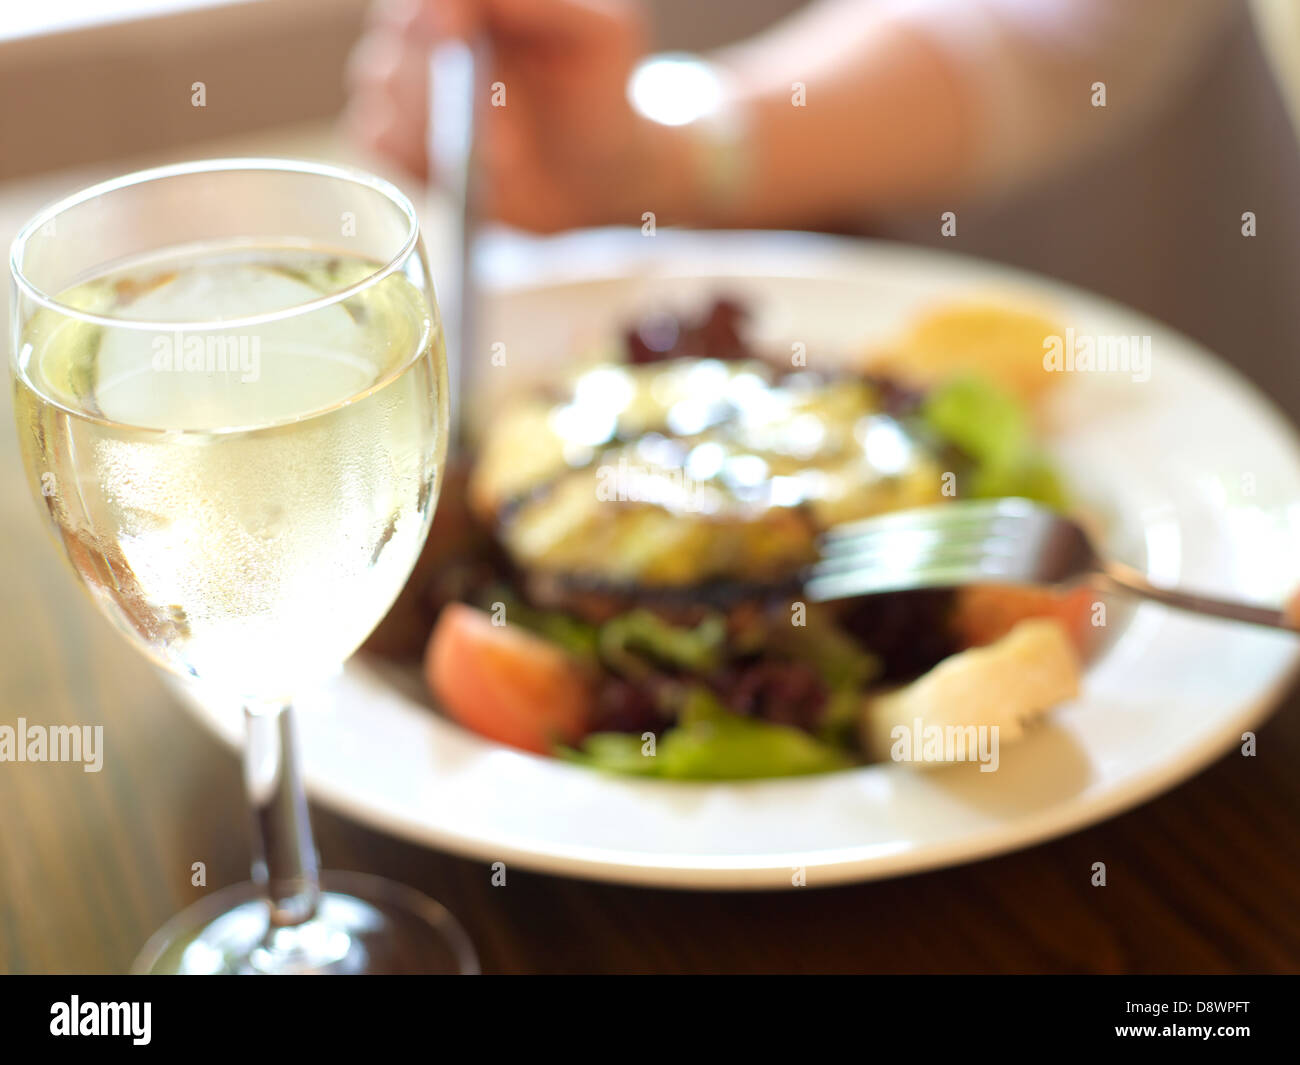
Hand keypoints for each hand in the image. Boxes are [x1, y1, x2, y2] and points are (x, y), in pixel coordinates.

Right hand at [347, 0, 683, 231]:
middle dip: (438, 76)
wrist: (596, 178)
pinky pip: (372, 134)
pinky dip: (409, 153)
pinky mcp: (402, 139)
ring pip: (378, 80)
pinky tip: (459, 172)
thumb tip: (467, 1)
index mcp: (475, 2)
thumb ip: (543, 4)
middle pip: (395, 29)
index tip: (454, 34)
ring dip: (433, 123)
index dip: (433, 12)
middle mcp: (431, 30)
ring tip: (502, 161)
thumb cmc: (602, 93)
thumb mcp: (600, 34)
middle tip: (498, 130)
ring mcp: (409, 83)